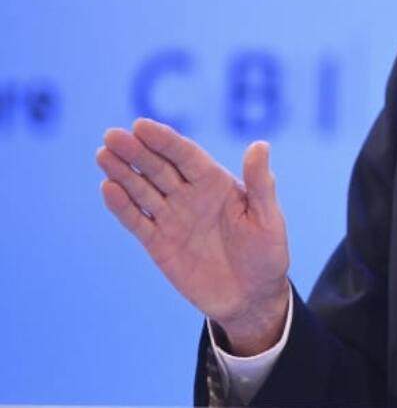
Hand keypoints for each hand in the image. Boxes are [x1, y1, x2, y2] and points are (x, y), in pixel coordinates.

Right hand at [96, 118, 290, 354]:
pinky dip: (122, 206)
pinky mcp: (159, 243)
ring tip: (103, 154)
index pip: (186, 156)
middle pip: (159, 167)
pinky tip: (108, 188)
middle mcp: (191, 195)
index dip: (164, 140)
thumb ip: (260, 183)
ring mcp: (173, 218)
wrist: (251, 297)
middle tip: (112, 136)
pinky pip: (137, 220)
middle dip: (136, 151)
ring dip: (123, 172)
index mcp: (217, 183)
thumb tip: (260, 145)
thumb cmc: (267, 253)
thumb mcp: (267, 218)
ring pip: (143, 189)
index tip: (141, 126)